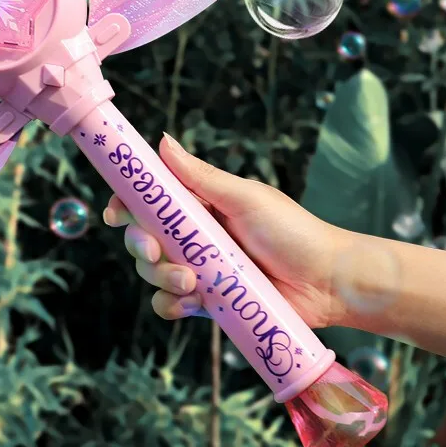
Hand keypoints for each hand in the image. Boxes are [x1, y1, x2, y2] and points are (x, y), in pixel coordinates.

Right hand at [103, 133, 346, 328]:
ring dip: (161, 278)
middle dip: (140, 246)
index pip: (148, 201)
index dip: (125, 204)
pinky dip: (171, 305)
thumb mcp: (245, 198)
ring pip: (153, 273)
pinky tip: (191, 303)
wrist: (329, 282)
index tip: (116, 213)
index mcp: (197, 204)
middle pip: (142, 238)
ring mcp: (198, 269)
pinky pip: (170, 304)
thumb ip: (201, 176)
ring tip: (192, 282)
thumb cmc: (293, 231)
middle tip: (155, 252)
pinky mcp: (207, 301)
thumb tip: (163, 140)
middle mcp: (192, 235)